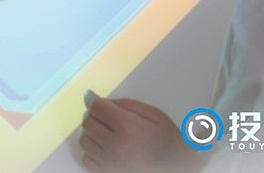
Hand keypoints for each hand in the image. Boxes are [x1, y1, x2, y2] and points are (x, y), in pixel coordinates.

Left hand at [80, 91, 201, 172]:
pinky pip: (86, 159)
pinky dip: (91, 150)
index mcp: (128, 127)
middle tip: (103, 114)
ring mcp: (110, 164)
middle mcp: (115, 146)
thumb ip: (125, 104)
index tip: (91, 97)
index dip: (91, 99)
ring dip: (91, 132)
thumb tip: (100, 100)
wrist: (179, 167)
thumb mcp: (153, 114)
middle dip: (93, 114)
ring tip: (104, 131)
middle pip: (87, 123)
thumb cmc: (168, 139)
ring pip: (84, 140)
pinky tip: (103, 147)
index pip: (96, 108)